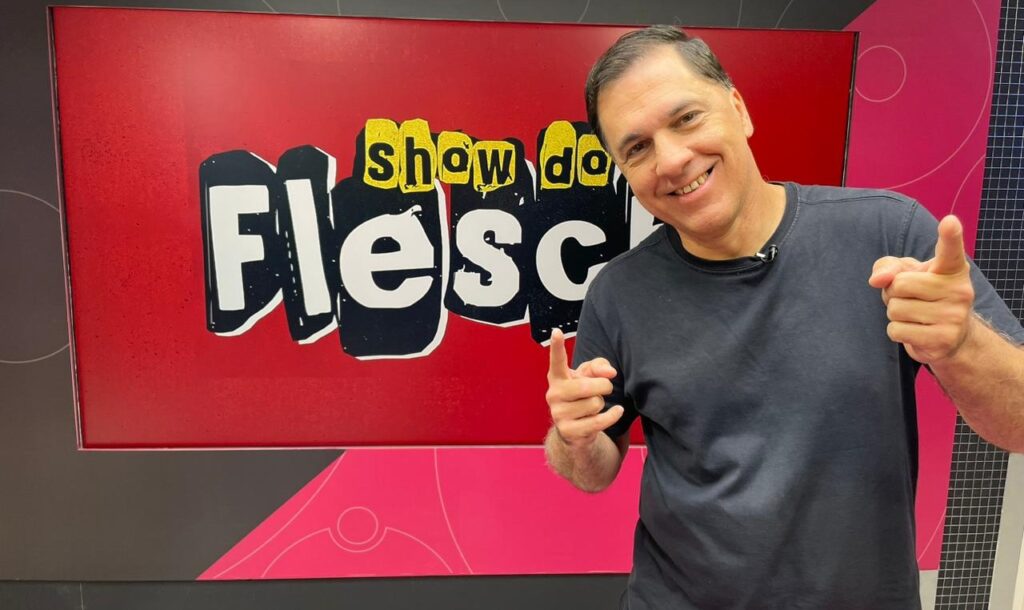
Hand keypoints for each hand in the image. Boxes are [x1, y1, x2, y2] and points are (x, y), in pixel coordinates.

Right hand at [546, 328, 623, 446]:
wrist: (574, 430)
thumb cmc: (582, 396)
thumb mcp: (589, 377)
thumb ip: (599, 367)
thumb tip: (609, 373)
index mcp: (557, 377)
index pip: (557, 360)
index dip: (557, 346)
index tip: (557, 332)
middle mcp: (554, 394)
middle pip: (586, 386)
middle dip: (603, 387)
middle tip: (605, 388)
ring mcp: (558, 414)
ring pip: (594, 404)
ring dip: (601, 404)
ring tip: (593, 407)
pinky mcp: (568, 431)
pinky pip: (598, 421)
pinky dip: (612, 416)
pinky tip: (616, 411)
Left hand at [868, 215, 975, 363]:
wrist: (949, 336)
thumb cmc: (922, 295)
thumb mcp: (906, 274)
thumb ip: (888, 267)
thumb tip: (877, 280)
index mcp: (952, 268)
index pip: (950, 250)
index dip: (950, 235)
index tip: (949, 222)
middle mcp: (959, 290)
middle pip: (899, 285)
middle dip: (893, 293)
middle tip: (911, 298)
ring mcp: (954, 316)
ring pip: (895, 310)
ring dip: (895, 314)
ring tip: (915, 314)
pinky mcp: (943, 339)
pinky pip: (896, 330)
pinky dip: (897, 331)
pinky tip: (915, 330)